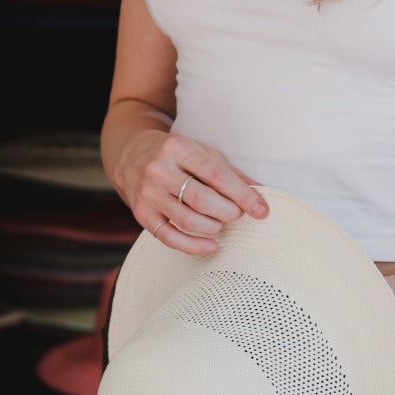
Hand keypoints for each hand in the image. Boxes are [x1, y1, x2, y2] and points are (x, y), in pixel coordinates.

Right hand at [120, 129, 268, 254]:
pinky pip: (169, 237)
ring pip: (187, 220)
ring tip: (221, 223)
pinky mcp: (141, 213)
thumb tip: (258, 195)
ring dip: (213, 227)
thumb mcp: (202, 151)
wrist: (132, 155)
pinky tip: (211, 245)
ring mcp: (148, 193)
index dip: (242, 195)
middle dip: (228, 212)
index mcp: (178, 148)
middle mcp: (159, 169)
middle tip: (237, 214)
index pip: (216, 175)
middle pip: (202, 200)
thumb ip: (229, 172)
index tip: (261, 210)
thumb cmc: (177, 154)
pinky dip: (193, 246)